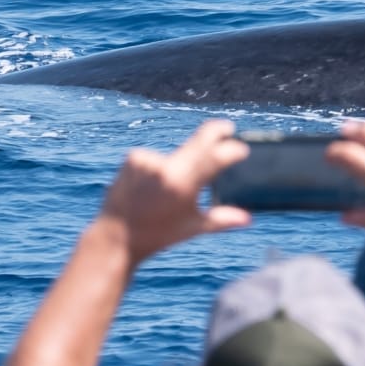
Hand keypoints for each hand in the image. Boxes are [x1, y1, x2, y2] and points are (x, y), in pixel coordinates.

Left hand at [97, 119, 251, 264]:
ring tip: (168, 190)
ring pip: (176, 154)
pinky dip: (159, 166)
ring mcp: (147, 161)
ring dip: (180, 162)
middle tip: (227, 128)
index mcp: (183, 186)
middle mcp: (165, 169)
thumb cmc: (157, 235)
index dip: (231, 149)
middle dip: (216, 133)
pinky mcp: (133, 157)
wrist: (116, 237)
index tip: (241, 148)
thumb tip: (248, 219)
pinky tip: (150, 185)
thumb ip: (222, 220)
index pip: (214, 157)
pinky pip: (156, 157)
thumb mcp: (192, 228)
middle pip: (198, 141)